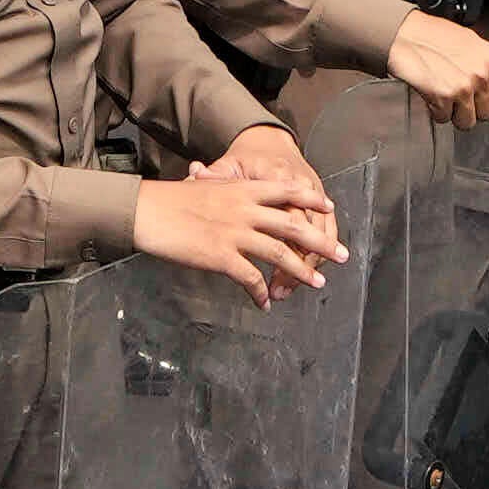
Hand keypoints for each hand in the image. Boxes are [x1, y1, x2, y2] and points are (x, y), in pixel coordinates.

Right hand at [130, 134, 345, 301]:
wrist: (147, 211)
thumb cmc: (170, 199)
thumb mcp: (204, 186)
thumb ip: (225, 191)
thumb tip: (233, 195)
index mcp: (242, 190)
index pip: (286, 191)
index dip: (310, 199)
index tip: (329, 206)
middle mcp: (245, 210)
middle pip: (293, 226)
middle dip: (321, 242)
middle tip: (342, 255)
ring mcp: (235, 233)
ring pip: (279, 254)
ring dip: (301, 271)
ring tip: (317, 283)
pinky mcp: (222, 256)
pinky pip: (250, 278)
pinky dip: (261, 293)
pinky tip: (265, 303)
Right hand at [385, 12, 488, 124]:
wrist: (404, 35)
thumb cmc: (432, 35)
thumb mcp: (469, 42)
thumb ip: (483, 64)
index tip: (480, 99)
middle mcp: (481, 75)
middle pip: (487, 113)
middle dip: (472, 109)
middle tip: (459, 99)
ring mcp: (463, 88)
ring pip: (467, 121)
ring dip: (454, 114)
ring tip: (445, 99)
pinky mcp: (444, 98)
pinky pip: (444, 119)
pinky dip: (435, 111)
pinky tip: (431, 96)